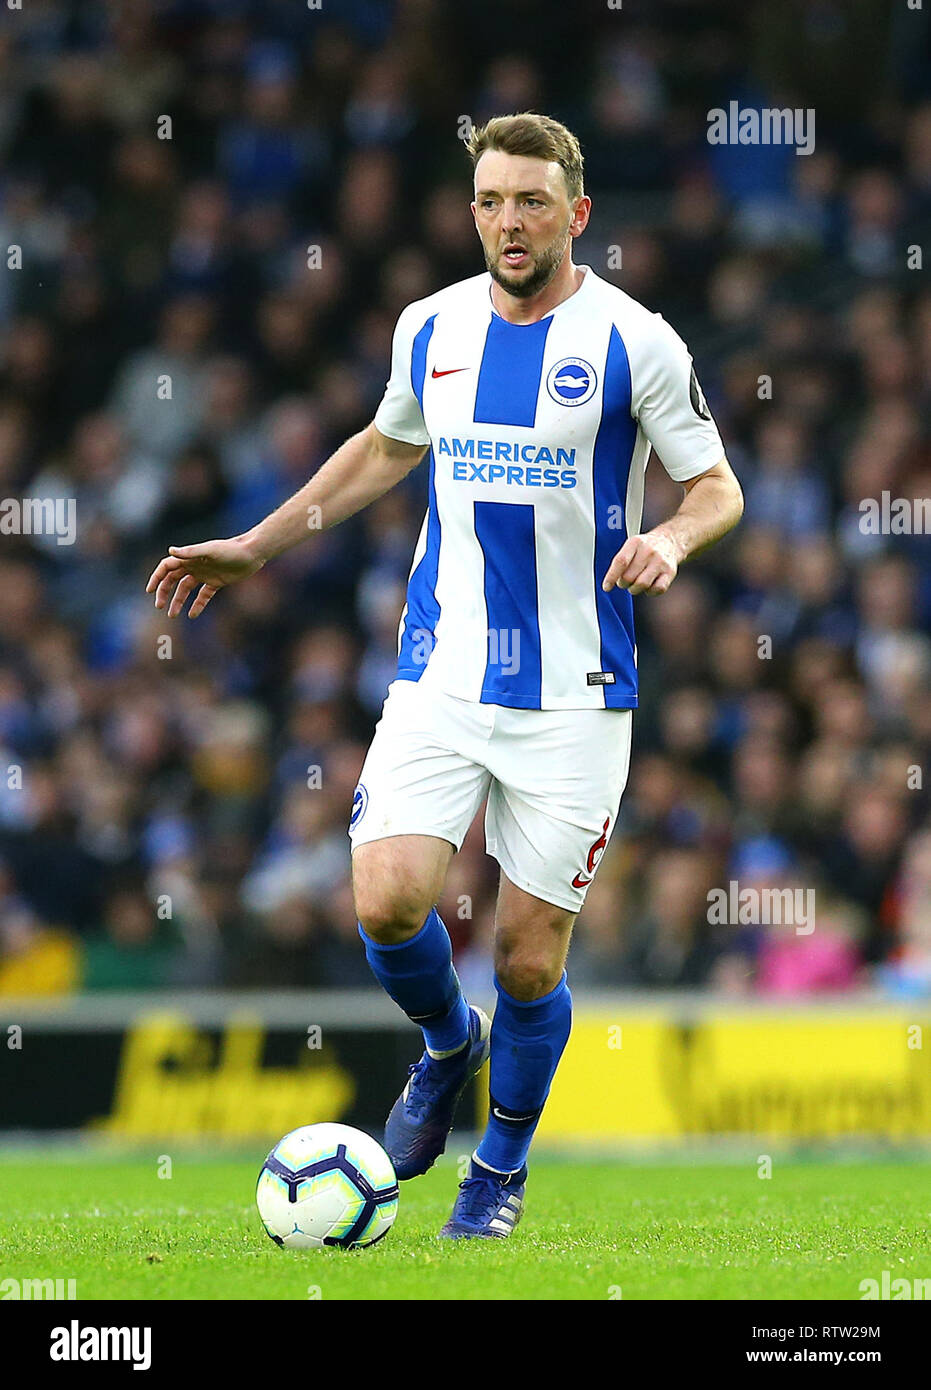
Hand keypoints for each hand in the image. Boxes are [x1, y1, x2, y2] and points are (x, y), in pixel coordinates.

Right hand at [145, 535, 265, 617]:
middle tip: (159, 606)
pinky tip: (192, 615)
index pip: (166, 567)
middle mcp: (194, 565)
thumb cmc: (231, 550)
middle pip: (173, 580)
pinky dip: (197, 605)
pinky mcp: (216, 582)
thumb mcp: (210, 550)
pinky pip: (203, 595)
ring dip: (178, 601)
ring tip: (173, 615)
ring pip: (186, 589)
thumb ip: (190, 552)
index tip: (149, 591)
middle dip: (164, 592)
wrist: (252, 553)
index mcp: (190, 557)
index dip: (156, 578)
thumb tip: (170, 551)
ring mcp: (205, 574)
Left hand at [602, 529, 679, 595]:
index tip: (606, 587)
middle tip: (625, 581)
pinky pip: (657, 589)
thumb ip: (621, 561)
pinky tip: (649, 586)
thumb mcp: (631, 545)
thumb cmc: (645, 548)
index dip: (611, 577)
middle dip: (623, 583)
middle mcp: (649, 551)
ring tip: (635, 584)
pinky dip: (650, 592)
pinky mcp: (670, 572)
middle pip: (629, 577)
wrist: (670, 541)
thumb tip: (609, 582)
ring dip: (634, 589)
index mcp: (635, 542)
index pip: (620, 562)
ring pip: (642, 584)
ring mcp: (661, 561)